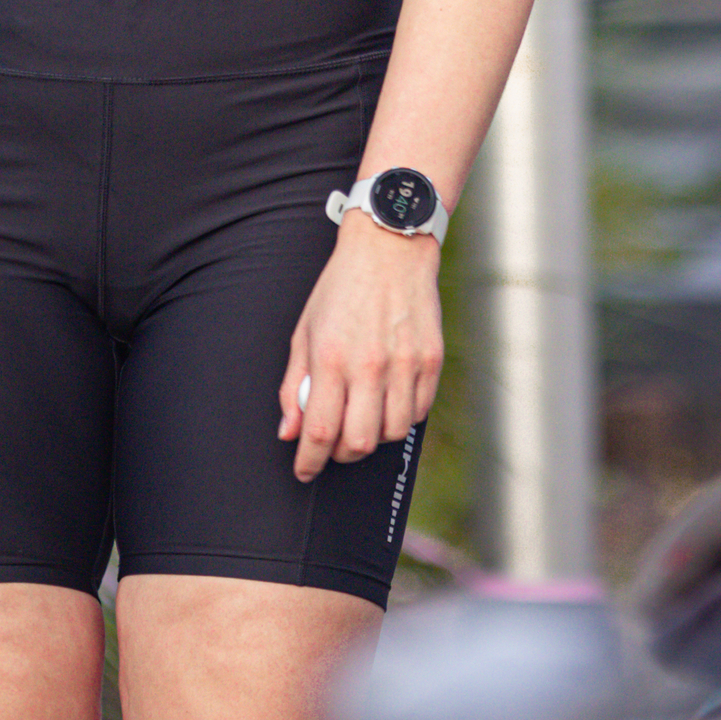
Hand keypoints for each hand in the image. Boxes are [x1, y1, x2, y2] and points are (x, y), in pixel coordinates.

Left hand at [278, 215, 444, 482]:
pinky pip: (419, 412)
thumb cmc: (342, 288)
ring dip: (374, 436)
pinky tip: (388, 401)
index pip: (320, 430)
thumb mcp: (305, 331)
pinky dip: (402, 417)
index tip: (304, 470)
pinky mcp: (431, 360)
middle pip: (359, 442)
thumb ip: (295, 385)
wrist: (389, 249)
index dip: (310, 461)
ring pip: (392, 433)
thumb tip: (289, 430)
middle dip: (342, 454)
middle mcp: (370, 365)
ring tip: (363, 417)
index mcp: (332, 357)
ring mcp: (405, 364)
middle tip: (334, 444)